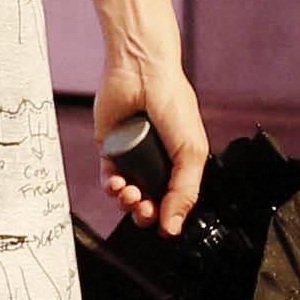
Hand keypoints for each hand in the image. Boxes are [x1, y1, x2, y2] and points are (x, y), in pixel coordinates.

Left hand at [96, 38, 210, 237]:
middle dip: (145, 213)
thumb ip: (185, 190)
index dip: (168, 216)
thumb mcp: (191, 150)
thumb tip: (173, 227)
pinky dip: (110, 187)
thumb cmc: (172, 101)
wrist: (141, 73)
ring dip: (127, 202)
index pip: (174, 202)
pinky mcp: (110, 150)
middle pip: (149, 204)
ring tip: (131, 194)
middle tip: (145, 210)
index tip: (164, 223)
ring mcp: (132, 158)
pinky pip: (108, 179)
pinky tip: (116, 184)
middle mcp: (156, 163)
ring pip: (127, 196)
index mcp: (180, 164)